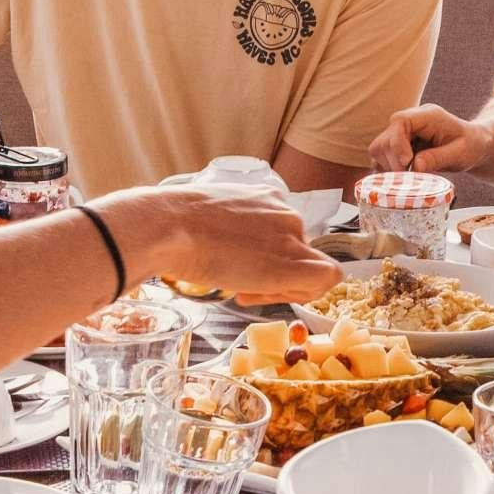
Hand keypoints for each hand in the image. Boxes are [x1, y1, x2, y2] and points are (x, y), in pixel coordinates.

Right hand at [101, 185, 337, 307]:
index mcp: (268, 198)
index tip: (242, 270)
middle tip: (242, 289)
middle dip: (276, 277)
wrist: (170, 227)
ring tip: (244, 292)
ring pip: (313, 268)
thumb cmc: (176, 225)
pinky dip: (300, 294)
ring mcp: (292, 237)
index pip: (285, 235)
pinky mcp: (294, 262)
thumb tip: (228, 246)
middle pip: (300, 253)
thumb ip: (231, 230)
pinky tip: (260, 296)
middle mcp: (287, 213)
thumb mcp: (209, 218)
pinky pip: (323, 279)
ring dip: (283, 288)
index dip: (268, 258)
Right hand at [369, 105, 489, 175]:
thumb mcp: (461, 154)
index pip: (400, 121)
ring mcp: (403, 134)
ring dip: (390, 166)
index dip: (398, 143)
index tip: (407, 162)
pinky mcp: (399, 146)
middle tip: (409, 177)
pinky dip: (388, 169)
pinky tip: (404, 176)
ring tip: (409, 177)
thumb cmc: (471, 146)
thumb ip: (438, 158)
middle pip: (385, 137)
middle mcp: (411, 121)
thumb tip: (416, 167)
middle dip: (393, 160)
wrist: (475, 145)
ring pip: (379, 148)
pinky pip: (382, 158)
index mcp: (428, 116)